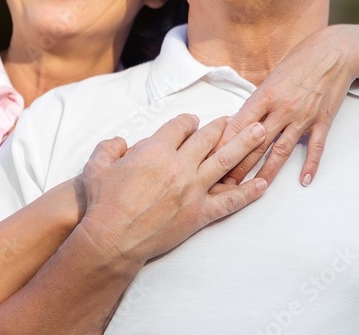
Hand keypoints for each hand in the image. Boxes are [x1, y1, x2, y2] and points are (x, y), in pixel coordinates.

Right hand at [78, 114, 268, 267]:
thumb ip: (109, 148)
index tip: (194, 121)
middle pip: (208, 138)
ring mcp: (193, 190)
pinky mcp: (199, 214)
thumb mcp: (97, 167)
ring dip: (245, 144)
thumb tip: (120, 142)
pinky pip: (230, 201)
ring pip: (225, 161)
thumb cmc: (102, 203)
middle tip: (237, 118)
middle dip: (222, 126)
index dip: (188, 121)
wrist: (112, 239)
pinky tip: (262, 184)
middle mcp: (179, 166)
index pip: (180, 126)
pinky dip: (248, 193)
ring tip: (261, 132)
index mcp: (156, 150)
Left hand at [219, 25, 358, 187]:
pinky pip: (315, 148)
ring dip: (265, 171)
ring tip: (253, 188)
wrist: (335, 52)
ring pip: (281, 150)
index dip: (223, 145)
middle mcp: (283, 108)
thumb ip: (257, 100)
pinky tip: (304, 181)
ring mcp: (303, 117)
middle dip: (238, 165)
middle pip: (255, 143)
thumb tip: (240, 120)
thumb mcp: (272, 76)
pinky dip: (310, 165)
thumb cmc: (300, 60)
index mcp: (265, 95)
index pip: (239, 126)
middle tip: (224, 183)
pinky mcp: (322, 122)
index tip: (210, 160)